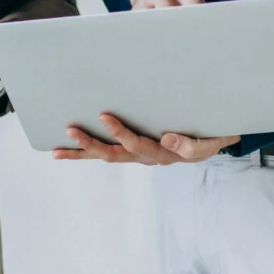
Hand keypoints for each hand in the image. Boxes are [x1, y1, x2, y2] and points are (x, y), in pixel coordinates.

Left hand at [52, 114, 238, 165]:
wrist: (216, 140)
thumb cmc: (211, 137)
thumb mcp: (207, 143)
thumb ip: (189, 144)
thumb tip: (167, 137)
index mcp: (163, 153)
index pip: (137, 144)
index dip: (120, 133)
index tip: (104, 116)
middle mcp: (147, 157)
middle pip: (114, 154)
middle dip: (90, 144)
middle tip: (69, 130)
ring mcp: (140, 156)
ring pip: (108, 156)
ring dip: (83, 152)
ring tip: (58, 151)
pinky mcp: (136, 151)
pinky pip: (110, 153)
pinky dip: (89, 152)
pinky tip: (71, 147)